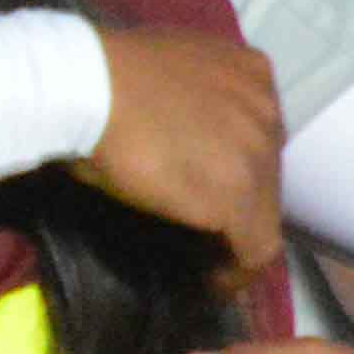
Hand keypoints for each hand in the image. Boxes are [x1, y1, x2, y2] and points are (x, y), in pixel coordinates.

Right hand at [76, 23, 282, 265]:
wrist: (86, 87)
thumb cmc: (102, 76)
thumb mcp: (163, 70)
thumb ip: (186, 95)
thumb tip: (170, 123)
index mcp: (251, 71)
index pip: (255, 130)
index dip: (232, 162)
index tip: (204, 185)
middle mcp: (267, 108)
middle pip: (264, 169)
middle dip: (237, 198)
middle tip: (201, 223)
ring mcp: (258, 154)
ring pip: (264, 209)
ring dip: (238, 235)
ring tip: (209, 259)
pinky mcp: (238, 197)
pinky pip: (255, 247)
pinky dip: (237, 270)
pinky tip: (215, 282)